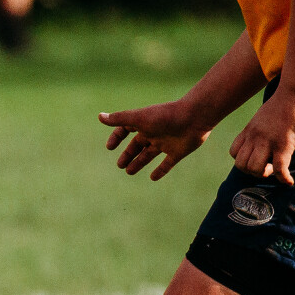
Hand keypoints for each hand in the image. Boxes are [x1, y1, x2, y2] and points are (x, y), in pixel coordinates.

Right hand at [98, 97, 212, 180]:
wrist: (194, 118)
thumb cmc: (164, 116)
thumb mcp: (138, 118)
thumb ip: (119, 119)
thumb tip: (99, 117)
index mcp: (143, 124)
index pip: (126, 130)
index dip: (117, 138)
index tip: (110, 147)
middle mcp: (153, 133)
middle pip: (137, 145)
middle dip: (128, 154)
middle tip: (120, 165)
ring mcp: (166, 143)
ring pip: (149, 155)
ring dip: (139, 163)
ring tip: (129, 172)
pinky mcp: (177, 152)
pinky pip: (167, 163)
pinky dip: (160, 170)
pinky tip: (153, 178)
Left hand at [229, 84, 294, 183]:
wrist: (294, 92)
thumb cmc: (284, 103)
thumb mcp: (264, 117)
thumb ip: (261, 129)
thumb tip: (267, 136)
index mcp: (249, 131)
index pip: (234, 153)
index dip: (243, 160)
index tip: (257, 159)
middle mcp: (254, 138)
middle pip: (241, 165)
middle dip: (253, 172)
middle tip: (267, 167)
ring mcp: (268, 141)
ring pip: (255, 169)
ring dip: (266, 175)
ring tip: (276, 171)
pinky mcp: (284, 144)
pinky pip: (279, 168)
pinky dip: (283, 178)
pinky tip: (289, 181)